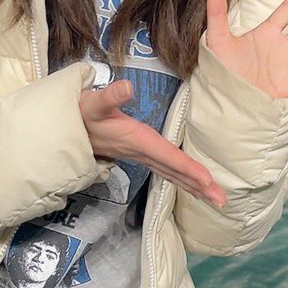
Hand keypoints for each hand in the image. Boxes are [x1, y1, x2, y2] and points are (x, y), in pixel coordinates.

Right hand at [79, 80, 225, 207]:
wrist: (66, 128)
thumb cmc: (83, 113)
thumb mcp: (94, 102)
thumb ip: (110, 95)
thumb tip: (127, 87)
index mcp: (138, 140)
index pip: (168, 156)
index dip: (188, 169)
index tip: (208, 181)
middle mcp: (143, 153)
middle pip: (175, 172)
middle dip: (198, 187)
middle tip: (222, 201)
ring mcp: (142, 157)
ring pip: (172, 174)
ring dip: (193, 187)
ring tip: (214, 198)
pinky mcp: (141, 155)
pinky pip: (166, 170)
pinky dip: (182, 179)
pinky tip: (193, 184)